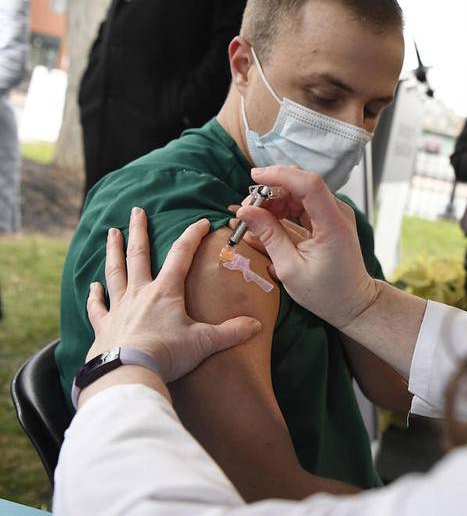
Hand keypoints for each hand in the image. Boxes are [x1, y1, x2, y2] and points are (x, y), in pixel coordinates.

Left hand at [85, 207, 261, 381]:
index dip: (192, 236)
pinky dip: (94, 295)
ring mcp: (119, 308)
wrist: (128, 372)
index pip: (181, 255)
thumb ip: (230, 332)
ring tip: (111, 233)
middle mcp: (140, 293)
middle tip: (136, 211)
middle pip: (138, 255)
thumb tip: (256, 325)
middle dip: (139, 231)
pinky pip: (98, 306)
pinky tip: (92, 286)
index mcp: (165, 291)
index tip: (201, 222)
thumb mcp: (204, 342)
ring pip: (115, 272)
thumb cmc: (167, 353)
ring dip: (113, 251)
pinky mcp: (104, 326)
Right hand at [235, 166, 377, 329]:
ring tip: (253, 219)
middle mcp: (338, 213)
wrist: (352, 301)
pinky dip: (282, 208)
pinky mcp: (328, 217)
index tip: (253, 178)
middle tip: (247, 209)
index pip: (309, 185)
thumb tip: (245, 211)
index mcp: (333, 225)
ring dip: (274, 200)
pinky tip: (266, 221)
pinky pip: (302, 202)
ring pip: (299, 192)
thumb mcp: (290, 269)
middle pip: (301, 185)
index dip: (281, 175)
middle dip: (270, 190)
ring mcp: (335, 213)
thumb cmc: (325, 292)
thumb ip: (269, 236)